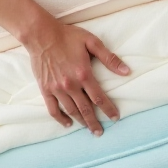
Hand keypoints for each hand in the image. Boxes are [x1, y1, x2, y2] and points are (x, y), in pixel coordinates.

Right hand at [23, 20, 130, 135]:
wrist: (41, 35)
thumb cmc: (67, 36)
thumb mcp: (92, 42)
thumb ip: (109, 58)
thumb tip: (126, 71)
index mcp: (84, 74)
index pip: (99, 98)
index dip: (109, 109)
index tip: (115, 118)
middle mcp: (71, 85)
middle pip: (86, 109)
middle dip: (94, 122)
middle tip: (100, 132)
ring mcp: (57, 89)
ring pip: (71, 111)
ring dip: (81, 121)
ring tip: (88, 129)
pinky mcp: (45, 90)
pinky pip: (53, 109)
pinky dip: (60, 119)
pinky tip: (68, 123)